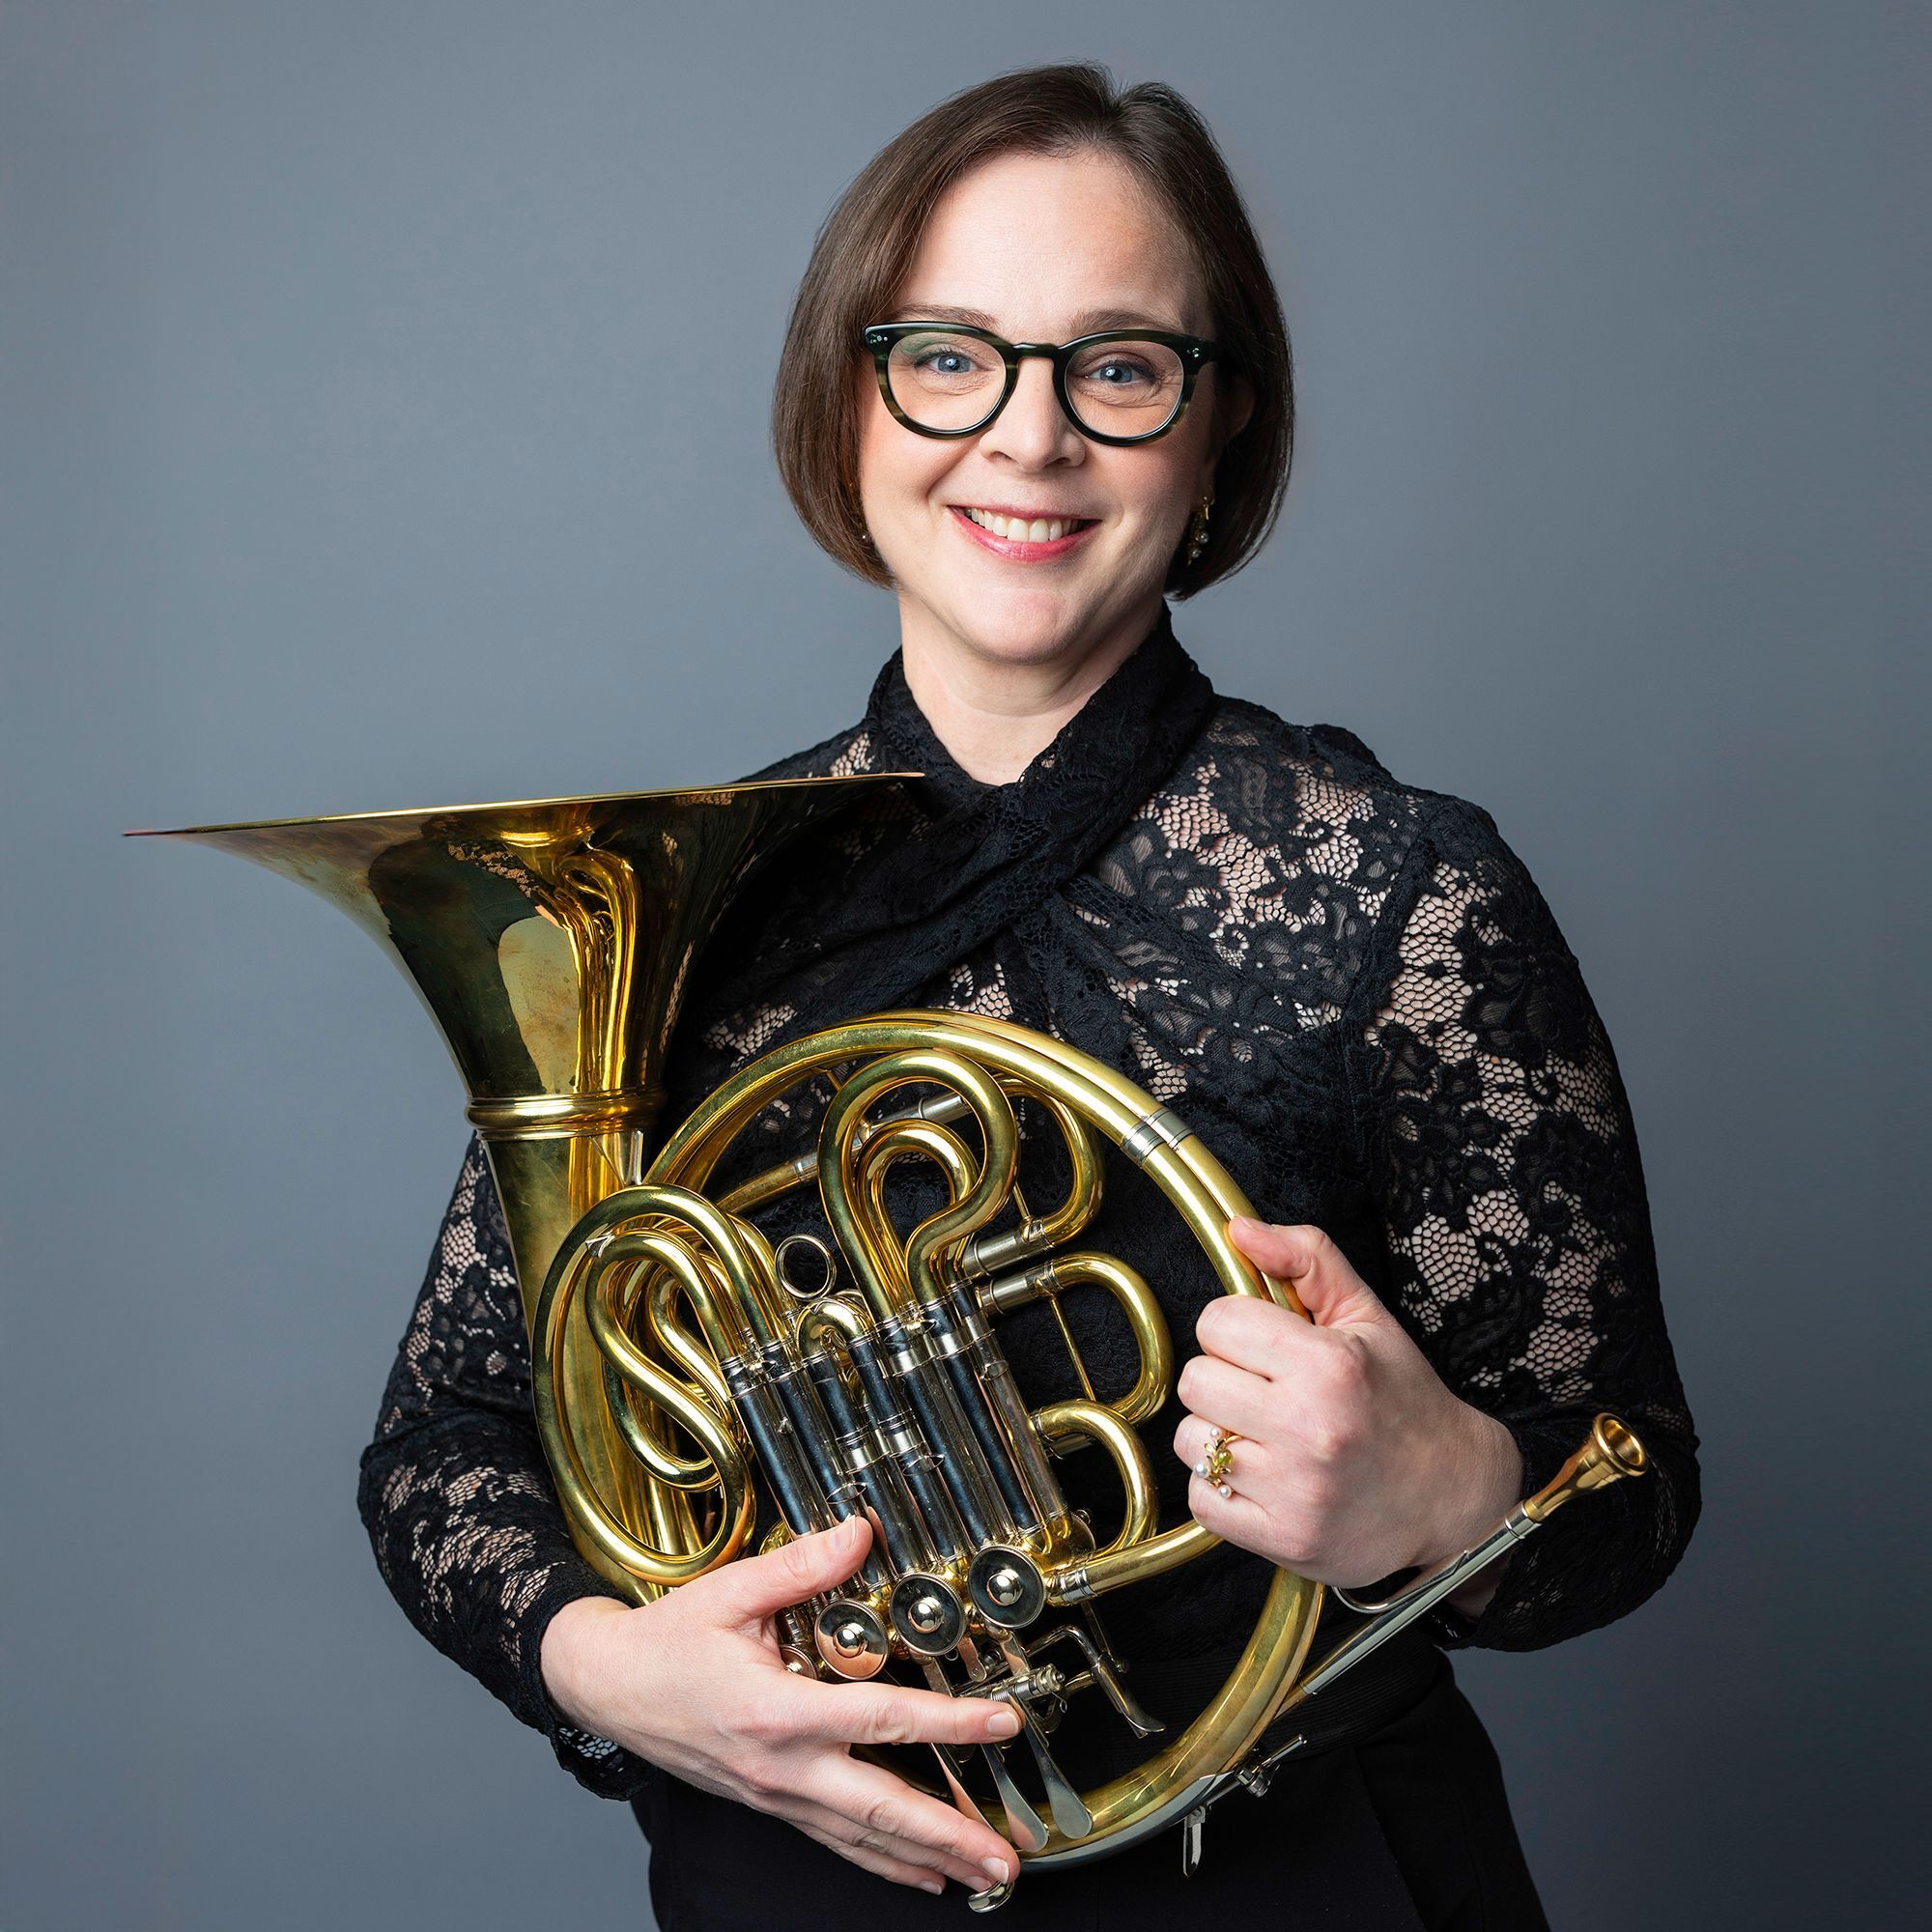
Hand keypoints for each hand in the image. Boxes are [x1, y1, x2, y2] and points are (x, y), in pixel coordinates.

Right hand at [541, 1515, 1020, 1895]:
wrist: (606, 1687)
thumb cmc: (667, 1641)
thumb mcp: (731, 1590)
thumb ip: (803, 1566)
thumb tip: (860, 1534)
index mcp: (777, 1711)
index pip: (881, 1720)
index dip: (948, 1724)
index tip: (1001, 1724)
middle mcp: (781, 1766)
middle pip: (881, 1809)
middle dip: (950, 1834)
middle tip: (1005, 1856)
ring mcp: (775, 1794)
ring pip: (863, 1838)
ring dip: (929, 1859)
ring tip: (984, 1875)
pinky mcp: (769, 1803)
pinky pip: (836, 1842)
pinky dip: (883, 1861)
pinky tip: (920, 1873)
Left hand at [1173, 1218, 1522, 1592]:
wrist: (1451, 1493)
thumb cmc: (1401, 1399)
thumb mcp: (1366, 1316)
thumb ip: (1305, 1259)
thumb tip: (1239, 1228)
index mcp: (1330, 1365)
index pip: (1217, 1323)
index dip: (1236, 1329)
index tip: (1265, 1346)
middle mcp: (1310, 1428)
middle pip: (1196, 1380)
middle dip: (1224, 1379)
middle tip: (1264, 1391)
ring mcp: (1296, 1491)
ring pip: (1192, 1440)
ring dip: (1218, 1435)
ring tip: (1264, 1436)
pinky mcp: (1285, 1540)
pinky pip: (1203, 1500)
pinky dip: (1220, 1488)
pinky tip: (1260, 1477)